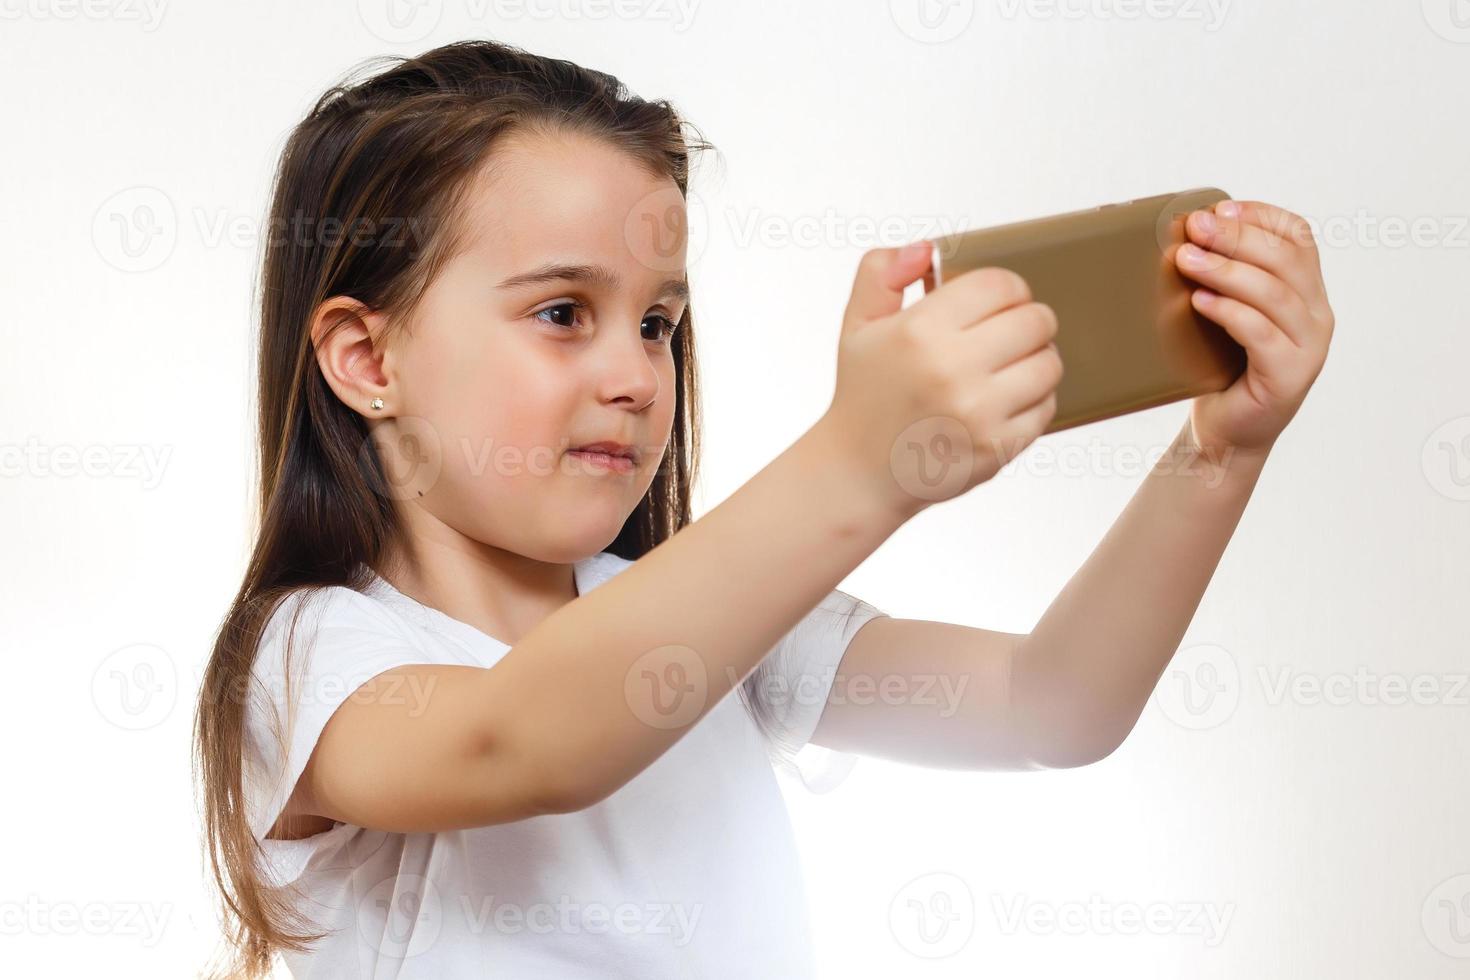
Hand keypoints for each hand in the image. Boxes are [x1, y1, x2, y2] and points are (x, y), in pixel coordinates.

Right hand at [817, 242, 1062, 520]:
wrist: (860, 471)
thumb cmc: (866, 393)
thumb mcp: (858, 323)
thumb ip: (882, 271)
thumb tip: (925, 249)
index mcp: (919, 332)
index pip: (1000, 285)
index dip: (1007, 288)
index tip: (999, 302)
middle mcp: (950, 370)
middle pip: (1036, 320)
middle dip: (1028, 320)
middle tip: (1010, 332)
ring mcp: (977, 413)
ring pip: (1049, 363)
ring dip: (1036, 359)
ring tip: (1010, 365)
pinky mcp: (996, 447)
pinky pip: (1046, 407)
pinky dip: (1034, 400)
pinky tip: (1005, 400)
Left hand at [1175, 199, 1334, 462]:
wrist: (1225, 434)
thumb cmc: (1219, 369)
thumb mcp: (1225, 314)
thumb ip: (1222, 279)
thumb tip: (1184, 235)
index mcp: (1306, 292)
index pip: (1299, 237)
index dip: (1261, 216)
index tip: (1219, 208)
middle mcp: (1316, 316)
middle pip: (1285, 259)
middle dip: (1236, 237)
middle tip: (1194, 227)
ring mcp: (1308, 347)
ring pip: (1274, 294)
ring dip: (1227, 270)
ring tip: (1186, 260)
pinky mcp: (1289, 376)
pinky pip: (1261, 333)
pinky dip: (1229, 312)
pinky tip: (1199, 301)